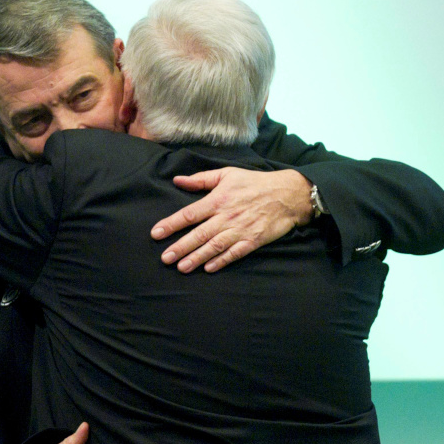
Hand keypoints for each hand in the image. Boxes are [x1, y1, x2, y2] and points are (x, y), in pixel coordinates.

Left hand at [151, 167, 313, 272]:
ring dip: (197, 258)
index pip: (190, 214)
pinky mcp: (253, 240)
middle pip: (199, 234)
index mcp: (218, 200)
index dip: (171, 224)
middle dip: (180, 247)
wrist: (287, 194)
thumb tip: (178, 180)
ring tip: (181, 267)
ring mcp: (240, 230)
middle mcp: (226, 216)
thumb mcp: (227, 174)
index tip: (156, 233)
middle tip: (165, 258)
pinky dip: (222, 261)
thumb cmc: (255, 183)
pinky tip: (209, 268)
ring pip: (214, 246)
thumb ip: (201, 179)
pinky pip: (234, 253)